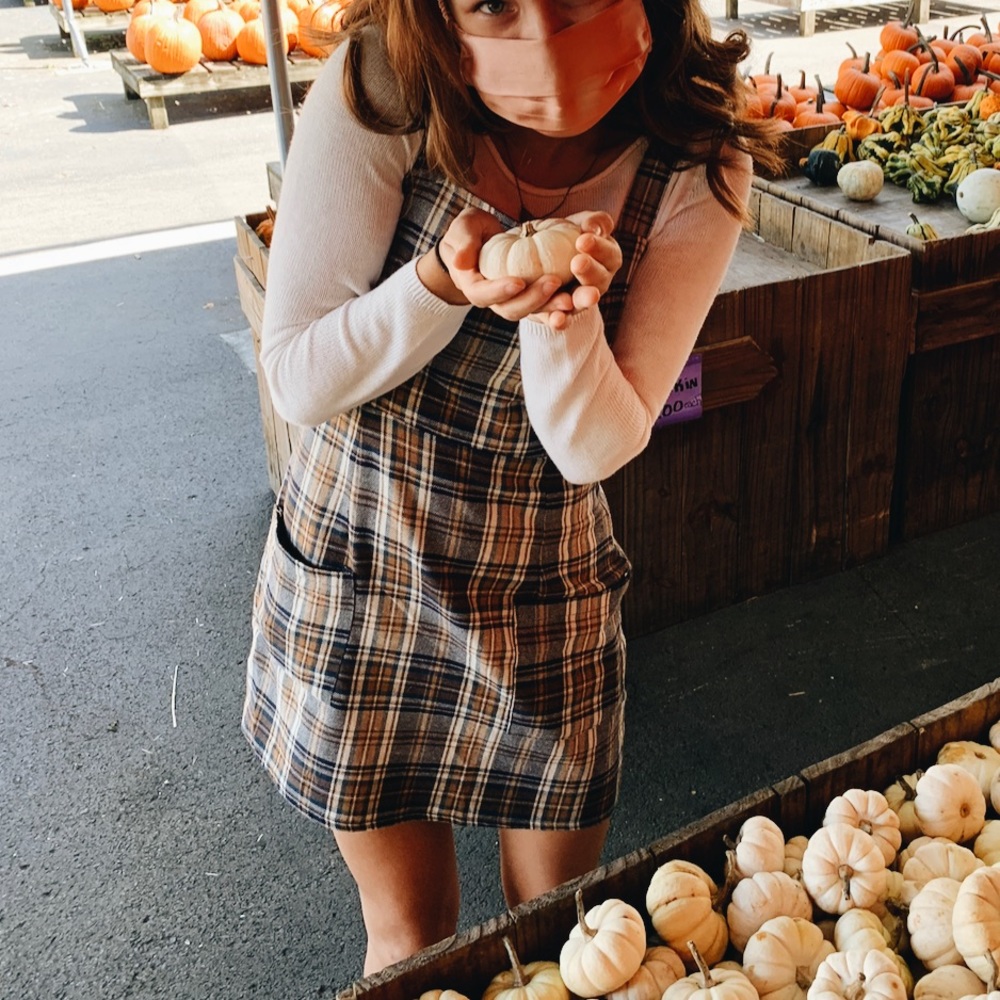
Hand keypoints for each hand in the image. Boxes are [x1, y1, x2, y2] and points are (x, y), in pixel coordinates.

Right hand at [438, 207, 575, 322]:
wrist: (483, 244)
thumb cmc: (471, 235)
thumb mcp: (462, 230)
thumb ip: (461, 242)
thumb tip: (459, 261)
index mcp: (475, 287)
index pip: (484, 294)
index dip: (500, 290)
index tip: (518, 281)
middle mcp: (496, 301)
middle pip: (513, 309)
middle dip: (534, 300)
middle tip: (553, 282)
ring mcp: (517, 302)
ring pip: (534, 312)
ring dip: (553, 308)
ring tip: (572, 298)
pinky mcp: (534, 298)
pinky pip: (549, 306)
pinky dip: (563, 306)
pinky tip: (579, 298)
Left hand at [528, 211, 622, 331]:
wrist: (535, 260)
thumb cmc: (563, 236)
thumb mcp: (578, 224)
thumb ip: (593, 222)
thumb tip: (593, 227)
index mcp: (607, 260)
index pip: (609, 254)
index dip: (599, 248)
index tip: (583, 239)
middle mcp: (597, 284)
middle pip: (599, 281)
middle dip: (590, 272)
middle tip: (577, 262)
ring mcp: (579, 302)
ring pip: (582, 303)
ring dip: (579, 300)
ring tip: (569, 298)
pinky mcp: (560, 315)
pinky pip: (563, 321)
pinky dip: (561, 321)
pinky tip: (556, 320)